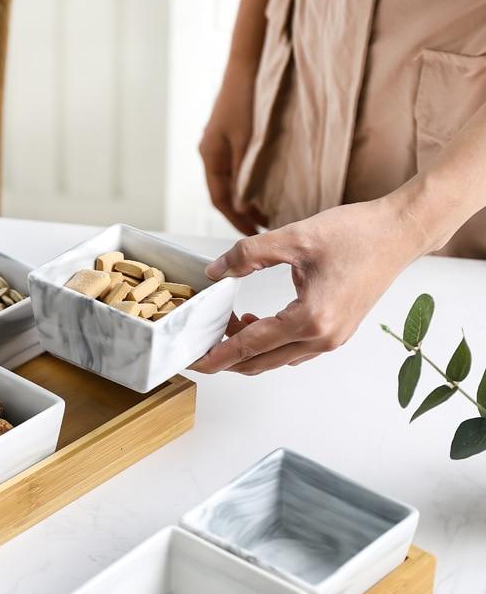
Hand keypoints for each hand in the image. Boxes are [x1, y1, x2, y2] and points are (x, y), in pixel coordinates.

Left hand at [192, 195, 427, 373]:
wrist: (399, 232)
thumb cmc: (356, 233)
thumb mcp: (294, 237)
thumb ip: (248, 254)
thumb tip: (215, 271)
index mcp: (310, 320)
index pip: (250, 346)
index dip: (218, 355)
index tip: (194, 361)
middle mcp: (323, 338)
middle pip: (260, 362)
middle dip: (227, 356)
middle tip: (200, 345)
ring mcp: (332, 339)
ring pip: (276, 358)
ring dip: (248, 348)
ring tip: (224, 325)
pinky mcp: (337, 332)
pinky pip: (293, 350)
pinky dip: (269, 342)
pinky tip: (254, 321)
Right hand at [199, 59, 267, 235]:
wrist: (248, 61)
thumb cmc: (246, 97)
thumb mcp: (247, 141)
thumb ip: (244, 176)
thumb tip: (243, 208)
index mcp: (210, 156)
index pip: (219, 199)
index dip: (236, 219)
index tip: (253, 233)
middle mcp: (212, 152)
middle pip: (224, 192)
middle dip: (242, 212)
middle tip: (264, 227)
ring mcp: (221, 143)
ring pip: (232, 180)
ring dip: (246, 197)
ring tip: (267, 210)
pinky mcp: (232, 134)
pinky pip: (238, 167)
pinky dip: (249, 181)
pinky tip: (264, 185)